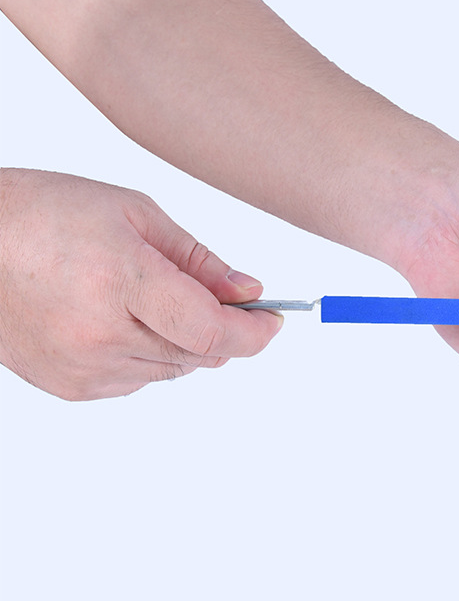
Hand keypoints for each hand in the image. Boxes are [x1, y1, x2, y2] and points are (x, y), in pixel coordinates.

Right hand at [0, 169, 281, 399]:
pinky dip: (152, 354)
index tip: (274, 320)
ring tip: (153, 297)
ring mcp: (83, 367)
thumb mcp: (134, 213)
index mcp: (122, 280)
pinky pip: (139, 380)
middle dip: (225, 330)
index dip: (255, 331)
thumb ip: (199, 260)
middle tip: (221, 298)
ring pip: (174, 370)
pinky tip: (126, 319)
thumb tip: (248, 291)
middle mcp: (102, 335)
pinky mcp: (70, 387)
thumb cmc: (43, 214)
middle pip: (201, 355)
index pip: (213, 330)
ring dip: (187, 340)